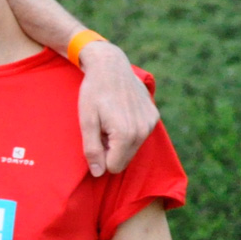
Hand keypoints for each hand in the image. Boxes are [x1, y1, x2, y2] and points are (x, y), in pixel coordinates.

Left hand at [77, 42, 157, 176]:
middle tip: (101, 129)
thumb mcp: (86, 122)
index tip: (95, 139)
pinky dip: (129, 131)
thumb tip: (98, 173)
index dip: (100, 157)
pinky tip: (120, 114)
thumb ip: (92, 149)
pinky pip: (140, 136)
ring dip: (118, 141)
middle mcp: (143, 131)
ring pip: (132, 149)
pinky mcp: (154, 116)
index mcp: (125, 134)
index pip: (113, 167)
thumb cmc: (94, 93)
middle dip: (110, 150)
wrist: (110, 66)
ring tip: (110, 120)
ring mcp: (151, 123)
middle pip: (124, 160)